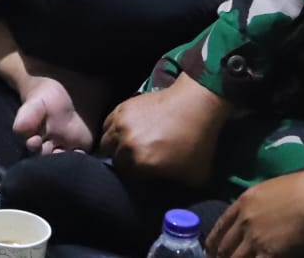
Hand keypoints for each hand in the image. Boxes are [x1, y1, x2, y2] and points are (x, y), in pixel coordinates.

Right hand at [100, 73, 230, 187]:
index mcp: (142, 162)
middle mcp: (127, 144)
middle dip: (124, 167)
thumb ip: (176, 191)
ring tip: (125, 151)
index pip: (128, 180)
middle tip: (135, 166)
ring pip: (106, 143)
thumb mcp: (194, 177)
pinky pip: (106, 125)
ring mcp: (121, 124)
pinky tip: (122, 135)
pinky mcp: (121, 108)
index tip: (144, 181)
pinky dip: (111, 132)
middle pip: (115, 162)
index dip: (136, 183)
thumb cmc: (197, 142)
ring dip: (113, 150)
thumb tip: (164, 197)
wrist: (196, 105)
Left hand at [207, 168, 303, 257]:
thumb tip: (256, 213)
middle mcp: (244, 221)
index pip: (221, 225)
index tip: (211, 249)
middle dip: (220, 256)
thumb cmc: (300, 189)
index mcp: (243, 203)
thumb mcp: (268, 189)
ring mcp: (255, 238)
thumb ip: (256, 203)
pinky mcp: (270, 253)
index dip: (214, 240)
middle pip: (224, 245)